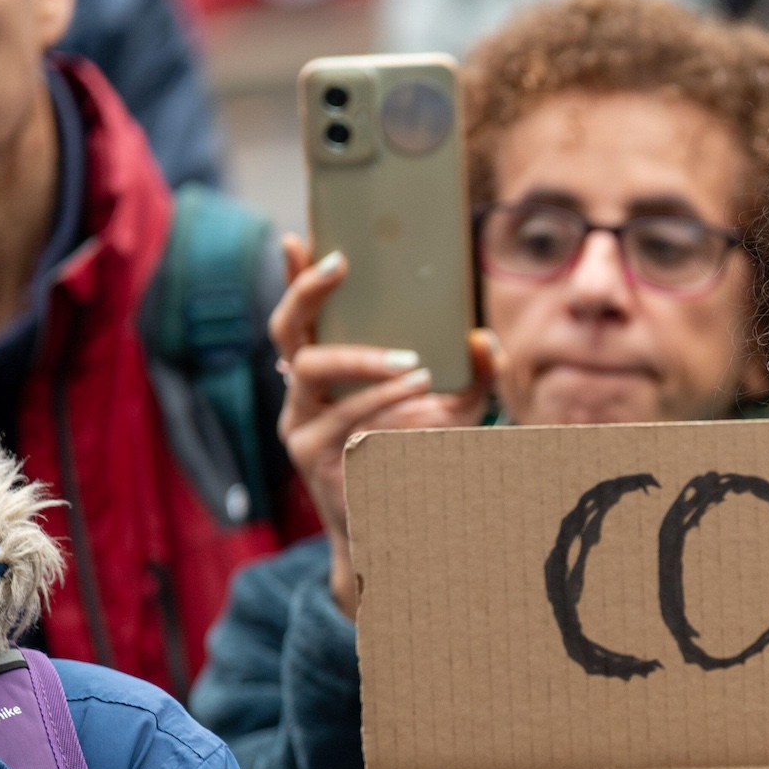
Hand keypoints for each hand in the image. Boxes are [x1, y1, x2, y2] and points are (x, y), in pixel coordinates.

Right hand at [269, 236, 498, 617]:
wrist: (395, 531)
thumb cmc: (416, 461)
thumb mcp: (451, 412)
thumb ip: (474, 378)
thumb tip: (484, 339)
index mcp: (324, 373)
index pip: (301, 315)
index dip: (293, 276)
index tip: (298, 237)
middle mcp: (300, 393)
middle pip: (284, 330)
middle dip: (307, 291)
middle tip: (339, 265)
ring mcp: (299, 422)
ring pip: (312, 368)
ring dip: (363, 359)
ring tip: (414, 364)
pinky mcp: (310, 452)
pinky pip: (341, 414)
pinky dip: (379, 398)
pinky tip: (413, 390)